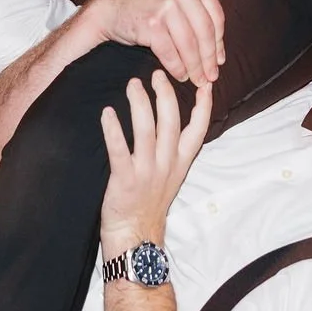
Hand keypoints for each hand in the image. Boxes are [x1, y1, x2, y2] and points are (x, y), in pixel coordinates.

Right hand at [87, 0, 224, 84]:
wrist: (113, 8)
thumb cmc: (149, 6)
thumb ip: (201, 10)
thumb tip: (220, 48)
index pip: (215, 17)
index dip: (219, 42)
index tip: (220, 61)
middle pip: (205, 32)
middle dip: (209, 58)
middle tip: (211, 77)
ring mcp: (167, 5)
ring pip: (189, 44)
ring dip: (195, 67)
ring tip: (197, 80)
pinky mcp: (152, 23)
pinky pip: (171, 52)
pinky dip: (177, 68)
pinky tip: (180, 75)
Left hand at [100, 71, 210, 254]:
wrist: (135, 237)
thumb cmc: (149, 202)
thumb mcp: (171, 176)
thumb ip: (173, 149)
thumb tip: (169, 119)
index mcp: (180, 163)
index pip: (198, 130)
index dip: (204, 106)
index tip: (205, 83)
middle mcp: (166, 165)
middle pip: (171, 122)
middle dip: (166, 94)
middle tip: (157, 73)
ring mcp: (146, 172)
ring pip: (146, 130)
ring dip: (140, 104)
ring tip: (133, 84)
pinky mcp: (124, 180)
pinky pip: (118, 150)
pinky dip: (113, 129)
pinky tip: (107, 112)